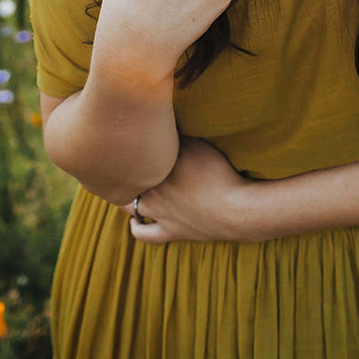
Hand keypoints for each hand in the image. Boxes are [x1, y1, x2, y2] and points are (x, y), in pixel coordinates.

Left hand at [127, 138, 252, 242]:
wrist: (234, 210)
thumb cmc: (217, 174)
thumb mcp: (197, 145)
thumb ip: (176, 136)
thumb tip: (160, 124)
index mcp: (155, 169)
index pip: (133, 157)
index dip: (129, 148)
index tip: (130, 138)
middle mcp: (151, 192)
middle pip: (128, 180)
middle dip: (124, 170)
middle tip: (125, 159)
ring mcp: (159, 214)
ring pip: (130, 206)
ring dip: (127, 196)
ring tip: (128, 185)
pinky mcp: (171, 232)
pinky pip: (145, 234)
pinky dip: (136, 227)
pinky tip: (134, 221)